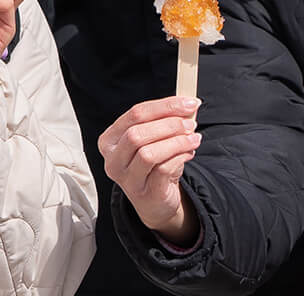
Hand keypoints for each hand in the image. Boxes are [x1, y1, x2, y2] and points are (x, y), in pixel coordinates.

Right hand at [100, 96, 202, 246]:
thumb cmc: (154, 165)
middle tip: (191, 124)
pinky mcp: (145, 194)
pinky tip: (189, 153)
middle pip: (137, 134)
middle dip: (169, 125)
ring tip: (193, 139)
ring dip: (176, 142)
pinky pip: (162, 170)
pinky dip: (179, 158)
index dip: (164, 106)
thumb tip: (188, 103)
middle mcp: (113, 160)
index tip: (189, 103)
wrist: (156, 201)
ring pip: (148, 154)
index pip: (135, 114)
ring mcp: (127, 180)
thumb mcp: (153, 140)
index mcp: (110, 140)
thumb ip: (164, 121)